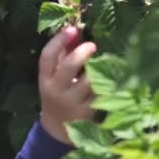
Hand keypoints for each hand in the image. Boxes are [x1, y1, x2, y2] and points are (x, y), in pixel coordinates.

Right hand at [38, 26, 96, 144]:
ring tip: (106, 60)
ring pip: (89, 81)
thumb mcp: (53, 78)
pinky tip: (113, 75)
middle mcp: (56, 90)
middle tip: (92, 45)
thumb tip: (75, 30)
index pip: (47, 57)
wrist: (57, 130)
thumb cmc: (58, 95)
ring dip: (98, 68)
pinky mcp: (87, 112)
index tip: (71, 29)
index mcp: (45, 79)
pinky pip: (100, 93)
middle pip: (68, 67)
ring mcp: (72, 102)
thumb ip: (62, 55)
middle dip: (81, 53)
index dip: (58, 41)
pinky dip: (107, 82)